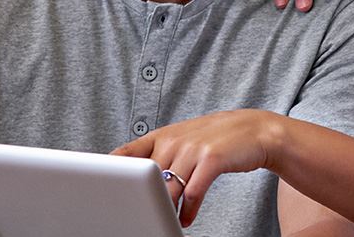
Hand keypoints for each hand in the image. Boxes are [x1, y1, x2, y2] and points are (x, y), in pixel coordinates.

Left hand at [112, 110, 286, 227]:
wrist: (255, 130)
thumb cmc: (216, 138)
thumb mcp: (184, 140)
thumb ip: (161, 156)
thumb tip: (136, 180)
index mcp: (162, 135)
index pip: (127, 152)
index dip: (109, 169)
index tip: (98, 186)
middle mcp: (173, 140)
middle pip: (146, 179)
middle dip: (144, 201)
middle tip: (141, 218)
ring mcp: (192, 149)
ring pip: (168, 188)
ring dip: (166, 210)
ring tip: (166, 222)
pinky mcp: (211, 159)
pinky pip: (193, 192)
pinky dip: (188, 210)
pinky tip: (186, 219)